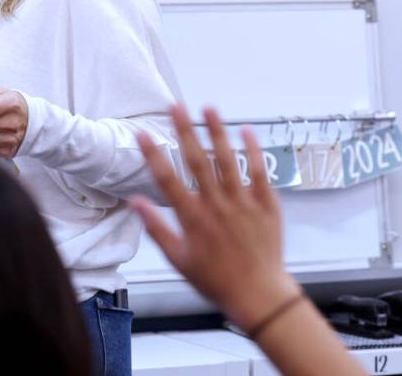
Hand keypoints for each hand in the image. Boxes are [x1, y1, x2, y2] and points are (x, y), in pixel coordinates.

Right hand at [130, 105, 300, 333]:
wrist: (258, 295)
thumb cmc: (216, 280)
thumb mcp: (179, 260)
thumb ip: (157, 229)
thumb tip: (134, 203)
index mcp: (193, 219)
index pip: (167, 180)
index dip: (152, 155)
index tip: (141, 134)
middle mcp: (217, 206)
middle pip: (197, 161)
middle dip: (184, 130)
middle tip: (175, 106)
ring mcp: (243, 203)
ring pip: (228, 161)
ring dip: (217, 132)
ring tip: (209, 108)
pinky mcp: (267, 205)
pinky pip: (260, 172)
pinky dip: (254, 151)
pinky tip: (246, 131)